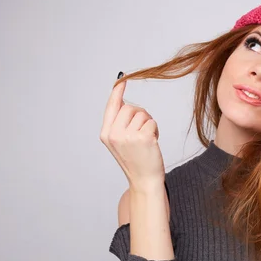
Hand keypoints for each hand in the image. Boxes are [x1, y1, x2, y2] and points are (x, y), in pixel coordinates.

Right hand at [100, 72, 165, 190]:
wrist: (144, 180)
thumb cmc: (136, 161)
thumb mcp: (121, 142)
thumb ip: (120, 124)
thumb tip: (126, 103)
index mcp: (106, 134)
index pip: (111, 107)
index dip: (117, 92)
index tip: (121, 79)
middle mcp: (114, 134)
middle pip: (129, 107)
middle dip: (140, 115)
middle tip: (142, 132)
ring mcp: (127, 136)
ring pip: (142, 114)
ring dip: (148, 124)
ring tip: (146, 140)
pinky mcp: (142, 137)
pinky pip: (152, 122)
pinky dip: (155, 130)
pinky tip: (152, 143)